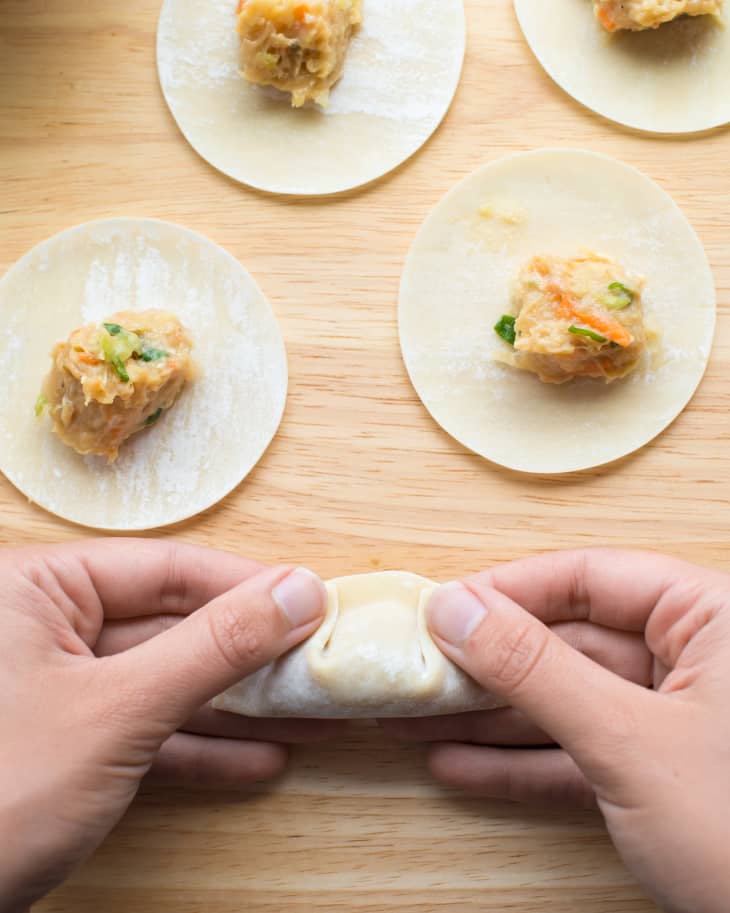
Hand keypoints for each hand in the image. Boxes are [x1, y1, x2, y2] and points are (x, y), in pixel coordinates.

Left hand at [0, 539, 328, 912]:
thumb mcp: (120, 709)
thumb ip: (214, 646)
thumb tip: (298, 592)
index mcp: (36, 588)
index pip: (166, 569)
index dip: (246, 585)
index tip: (312, 600)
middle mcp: (44, 627)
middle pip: (172, 626)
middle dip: (250, 656)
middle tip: (318, 662)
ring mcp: (55, 688)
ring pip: (164, 683)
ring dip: (236, 708)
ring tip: (309, 716)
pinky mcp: (63, 744)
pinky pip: (143, 731)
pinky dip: (197, 748)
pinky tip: (258, 759)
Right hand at [387, 550, 729, 912]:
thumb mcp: (627, 740)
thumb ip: (535, 668)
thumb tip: (455, 608)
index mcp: (714, 619)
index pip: (593, 577)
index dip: (511, 589)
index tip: (444, 606)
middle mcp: (696, 661)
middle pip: (570, 642)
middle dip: (488, 665)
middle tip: (418, 668)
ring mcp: (677, 722)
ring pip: (568, 702)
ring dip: (491, 718)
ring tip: (416, 718)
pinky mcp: (661, 779)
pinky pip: (580, 755)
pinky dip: (521, 765)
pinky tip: (459, 765)